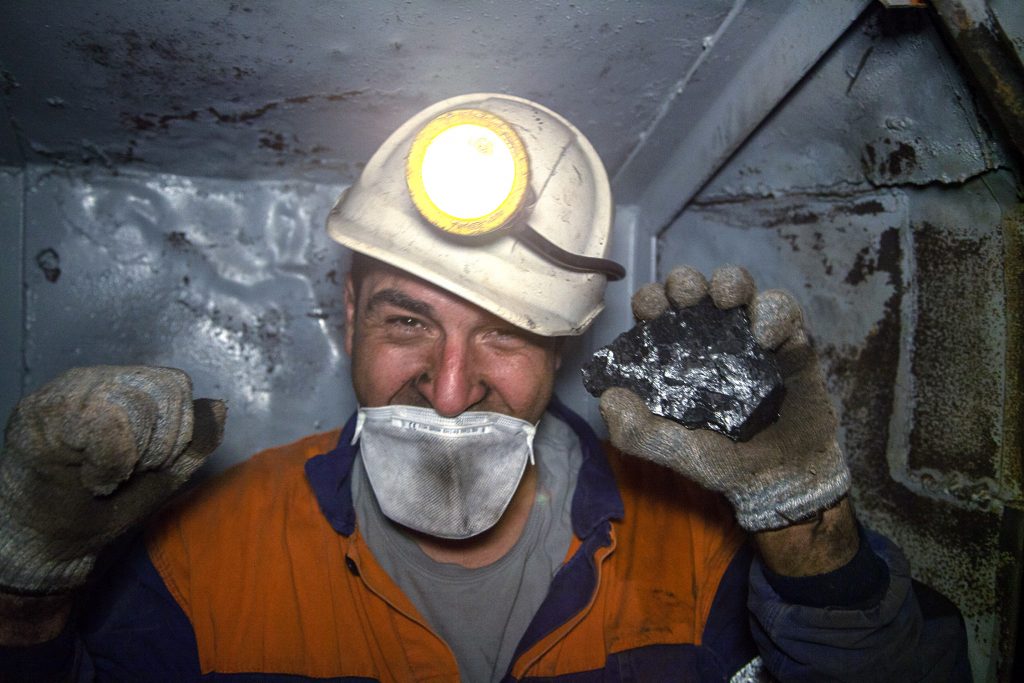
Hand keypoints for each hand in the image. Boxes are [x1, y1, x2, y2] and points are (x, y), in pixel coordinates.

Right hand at [0, 366, 225, 593]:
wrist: (50, 543)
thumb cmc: (103, 507)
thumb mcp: (164, 475)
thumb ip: (194, 442)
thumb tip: (218, 406)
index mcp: (126, 387)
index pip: (175, 385)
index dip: (176, 432)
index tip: (148, 465)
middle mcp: (94, 379)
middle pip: (160, 389)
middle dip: (157, 443)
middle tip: (126, 471)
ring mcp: (65, 390)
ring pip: (133, 402)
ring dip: (131, 452)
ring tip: (106, 473)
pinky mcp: (37, 411)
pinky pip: (101, 420)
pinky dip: (108, 460)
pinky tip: (90, 477)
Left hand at [599, 265, 849, 531]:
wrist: (783, 479)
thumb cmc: (723, 460)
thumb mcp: (674, 451)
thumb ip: (638, 431)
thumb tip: (607, 398)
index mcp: (675, 353)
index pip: (657, 312)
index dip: (650, 300)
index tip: (651, 308)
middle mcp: (710, 336)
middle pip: (693, 288)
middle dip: (685, 282)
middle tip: (685, 297)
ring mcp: (750, 333)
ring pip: (738, 286)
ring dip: (730, 282)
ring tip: (726, 300)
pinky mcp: (791, 340)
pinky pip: (784, 312)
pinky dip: (775, 315)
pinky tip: (768, 339)